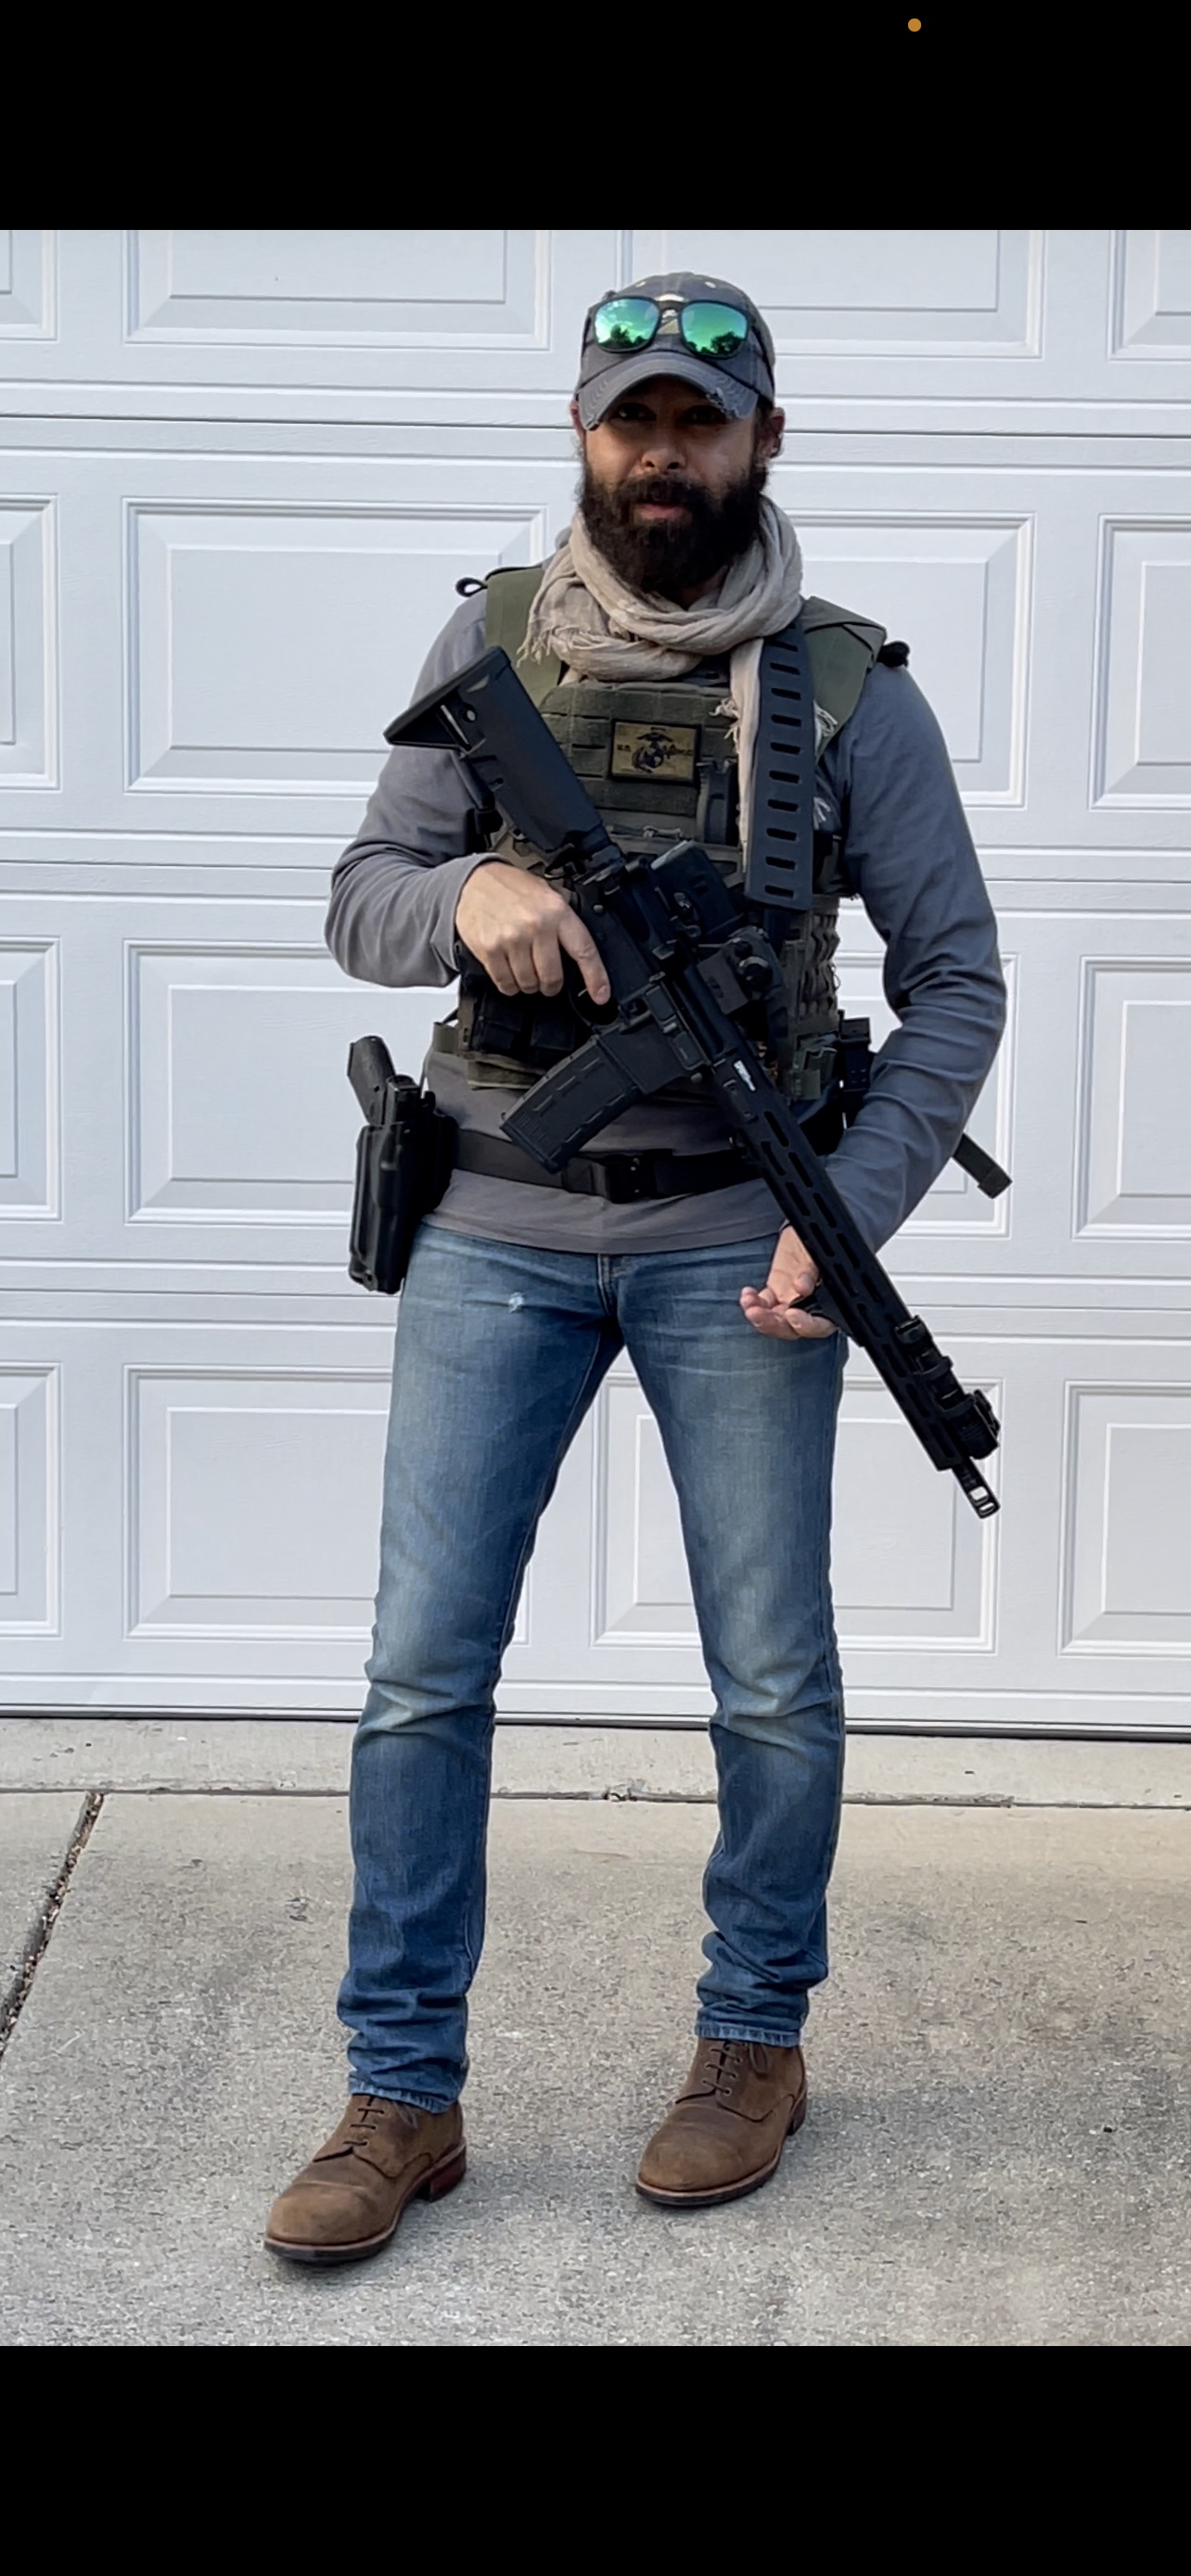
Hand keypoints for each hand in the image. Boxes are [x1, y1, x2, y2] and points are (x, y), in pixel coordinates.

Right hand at [455, 861, 610, 1004]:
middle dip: (551, 985)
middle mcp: (536, 925)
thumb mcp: (547, 895)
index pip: (584, 950)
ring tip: (525, 970)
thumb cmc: (511, 889)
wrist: (474, 881)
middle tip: (548, 980)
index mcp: (556, 911)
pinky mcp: (490, 950)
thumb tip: (578, 956)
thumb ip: (563, 923)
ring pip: (529, 984)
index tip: (600, 995)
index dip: (595, 978)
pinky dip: (509, 985)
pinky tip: (510, 972)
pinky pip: (505, 983)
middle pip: (552, 976)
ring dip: (529, 985)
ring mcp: (511, 939)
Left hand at [740, 1225, 835, 1339]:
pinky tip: (748, 1294)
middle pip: (792, 1328)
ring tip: (749, 1303)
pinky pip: (763, 1306)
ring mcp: (791, 1301)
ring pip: (774, 1320)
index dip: (805, 1325)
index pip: (820, 1324)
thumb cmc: (819, 1238)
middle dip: (772, 1324)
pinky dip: (753, 1303)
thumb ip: (812, 1271)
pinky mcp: (775, 1293)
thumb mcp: (818, 1250)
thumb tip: (803, 1286)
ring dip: (759, 1316)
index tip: (791, 1314)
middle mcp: (810, 1306)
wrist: (805, 1226)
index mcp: (830, 1300)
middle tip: (758, 1314)